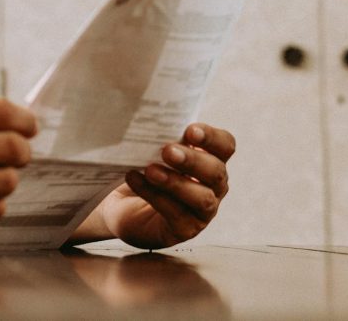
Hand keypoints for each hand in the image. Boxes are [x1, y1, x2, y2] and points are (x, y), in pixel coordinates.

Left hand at [94, 123, 234, 249]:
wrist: (122, 205)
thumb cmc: (145, 170)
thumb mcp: (154, 150)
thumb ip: (161, 137)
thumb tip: (150, 118)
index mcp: (211, 159)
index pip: (225, 146)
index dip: (212, 137)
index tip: (190, 130)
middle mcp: (214, 186)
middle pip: (216, 172)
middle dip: (193, 160)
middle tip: (167, 151)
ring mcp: (203, 211)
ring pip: (201, 198)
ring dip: (176, 182)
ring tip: (151, 170)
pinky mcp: (185, 229)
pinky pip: (175, 214)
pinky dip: (154, 195)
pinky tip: (135, 179)